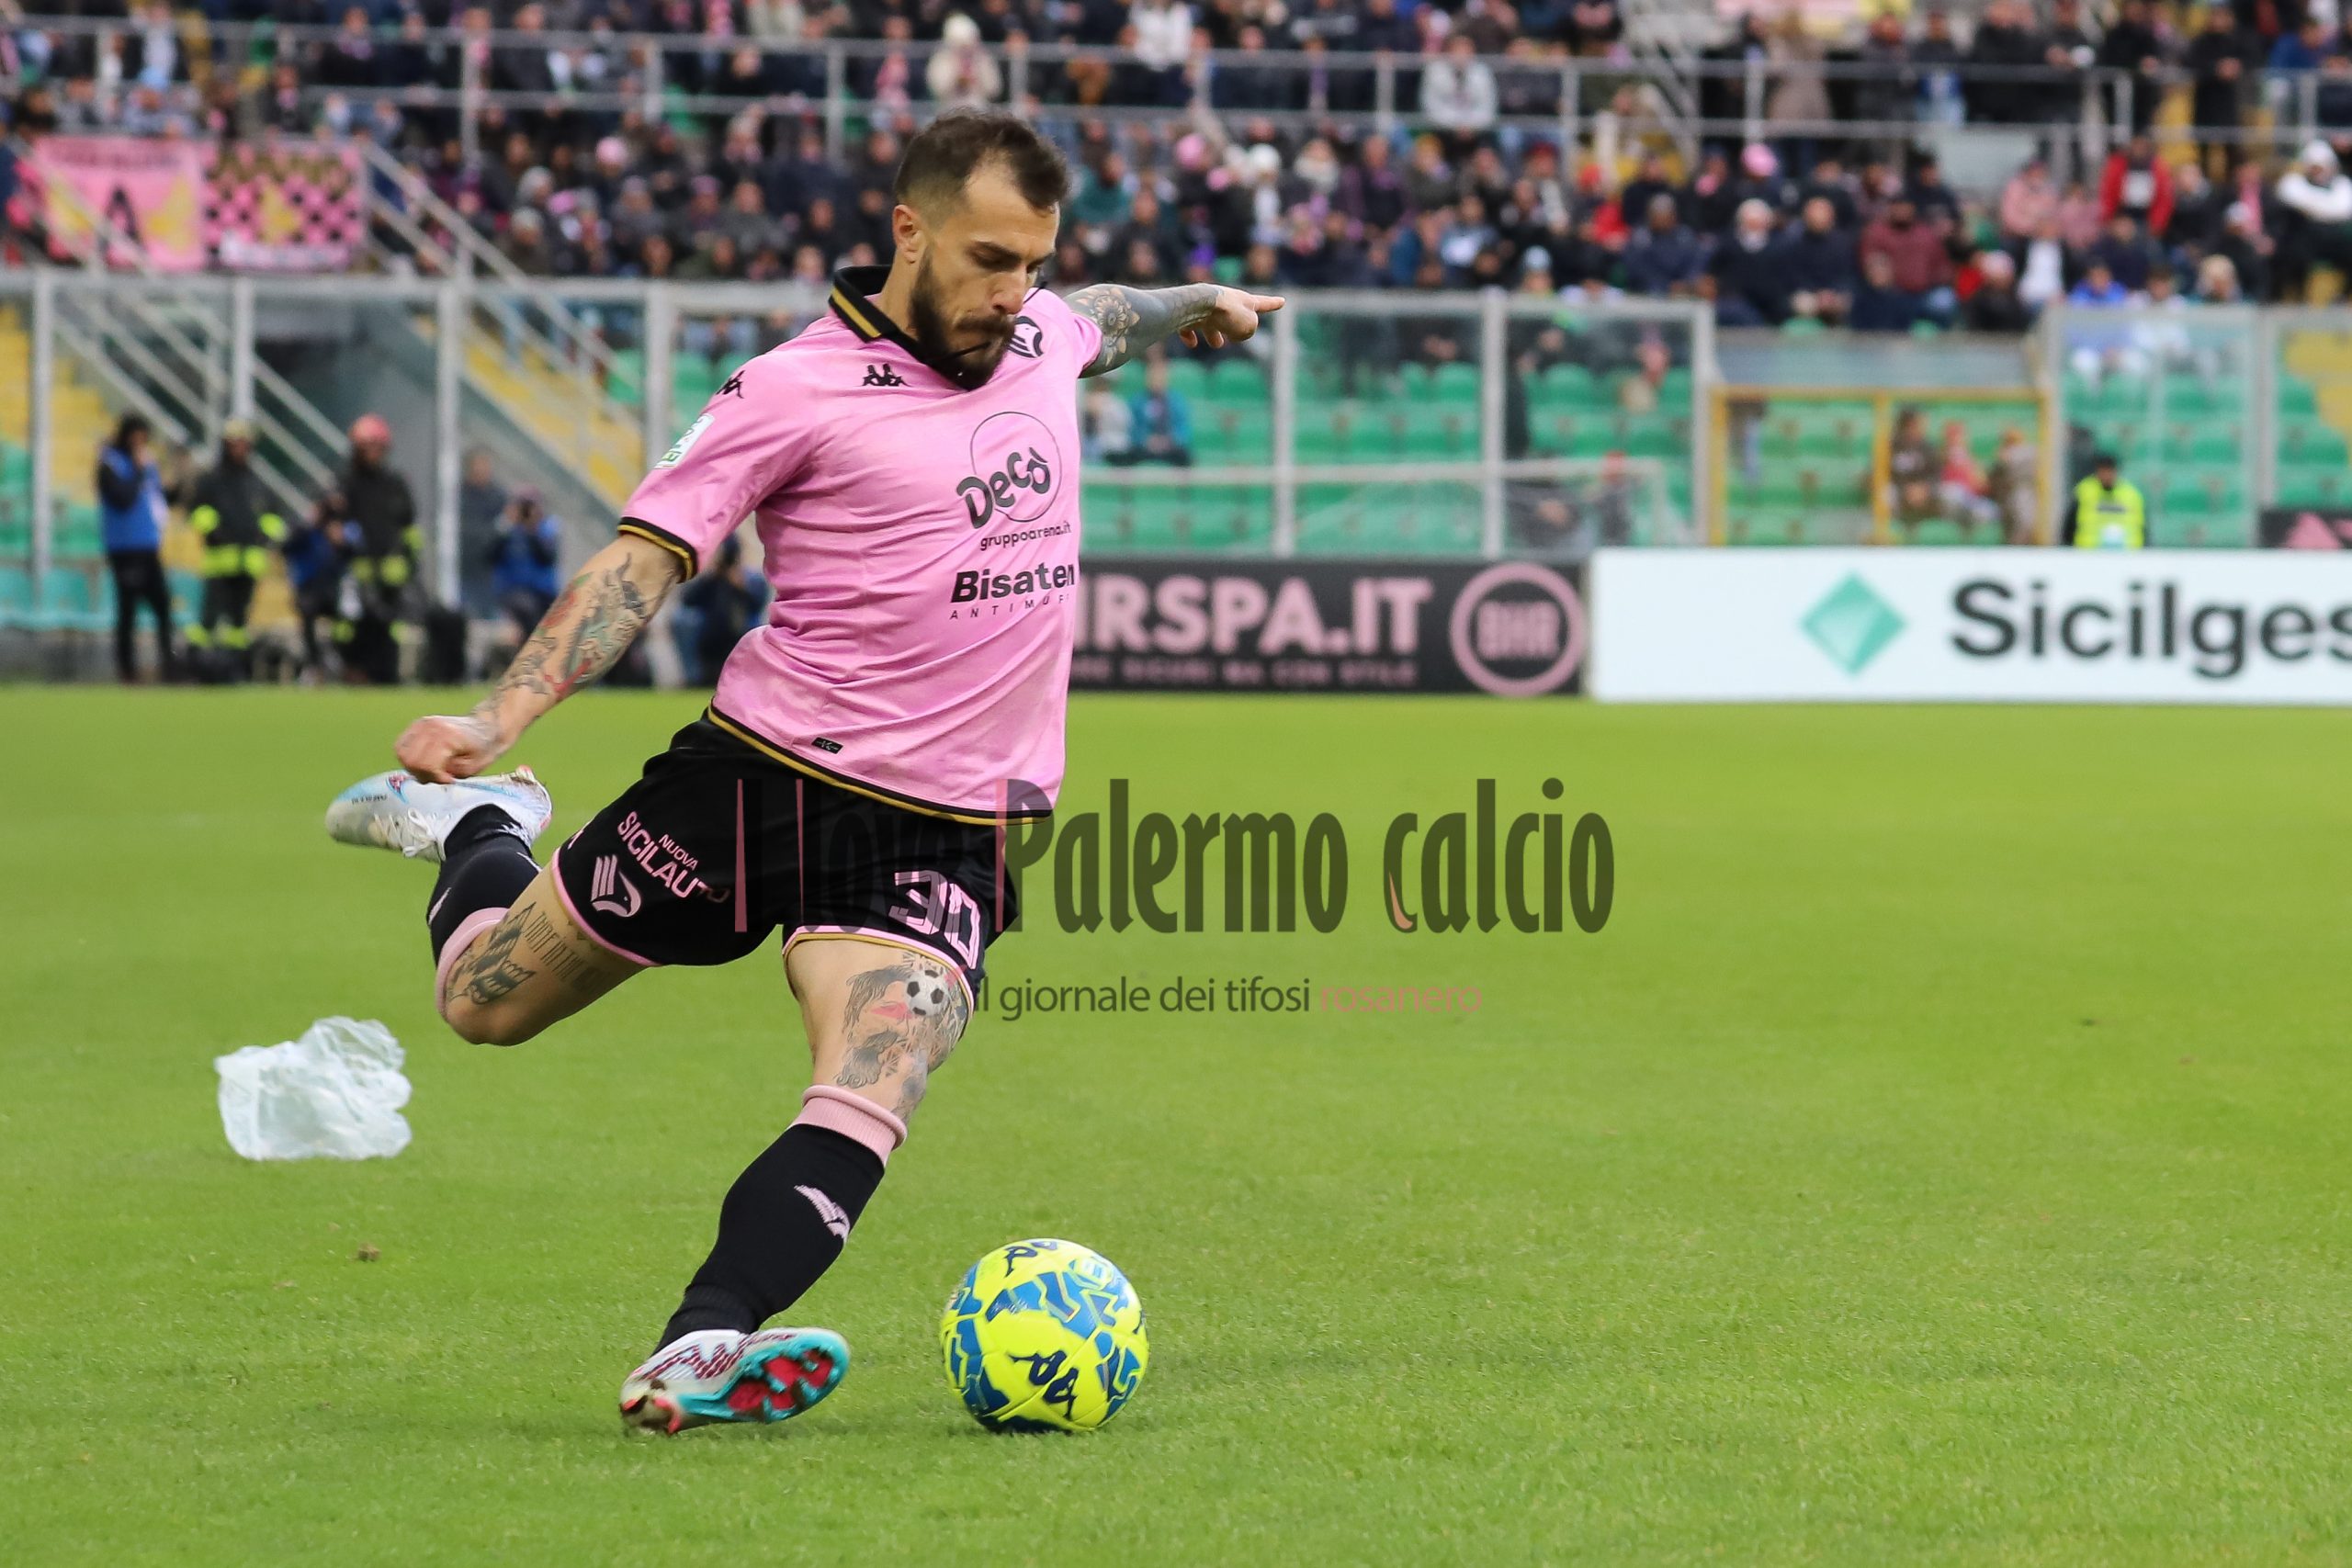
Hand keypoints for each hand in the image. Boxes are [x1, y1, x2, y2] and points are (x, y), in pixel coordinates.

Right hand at [394, 711, 510, 782]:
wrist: (486, 727)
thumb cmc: (482, 748)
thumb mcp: (470, 768)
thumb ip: (447, 774)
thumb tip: (429, 777)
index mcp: (446, 736)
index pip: (425, 764)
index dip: (434, 777)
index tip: (448, 779)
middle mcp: (430, 726)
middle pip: (410, 759)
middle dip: (422, 773)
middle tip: (438, 776)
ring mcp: (421, 724)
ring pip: (402, 753)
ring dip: (414, 766)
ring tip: (432, 769)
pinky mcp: (416, 725)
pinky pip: (401, 745)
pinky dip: (409, 757)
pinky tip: (425, 761)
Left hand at [1182, 287, 1284, 348]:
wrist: (1198, 305)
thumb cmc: (1227, 314)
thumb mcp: (1249, 325)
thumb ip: (1249, 330)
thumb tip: (1235, 334)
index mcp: (1244, 301)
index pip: (1263, 303)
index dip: (1273, 304)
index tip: (1282, 300)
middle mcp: (1226, 302)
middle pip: (1233, 315)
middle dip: (1235, 325)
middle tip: (1235, 335)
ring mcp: (1206, 307)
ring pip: (1212, 322)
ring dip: (1214, 333)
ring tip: (1217, 343)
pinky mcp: (1189, 313)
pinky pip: (1190, 326)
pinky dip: (1190, 335)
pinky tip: (1192, 342)